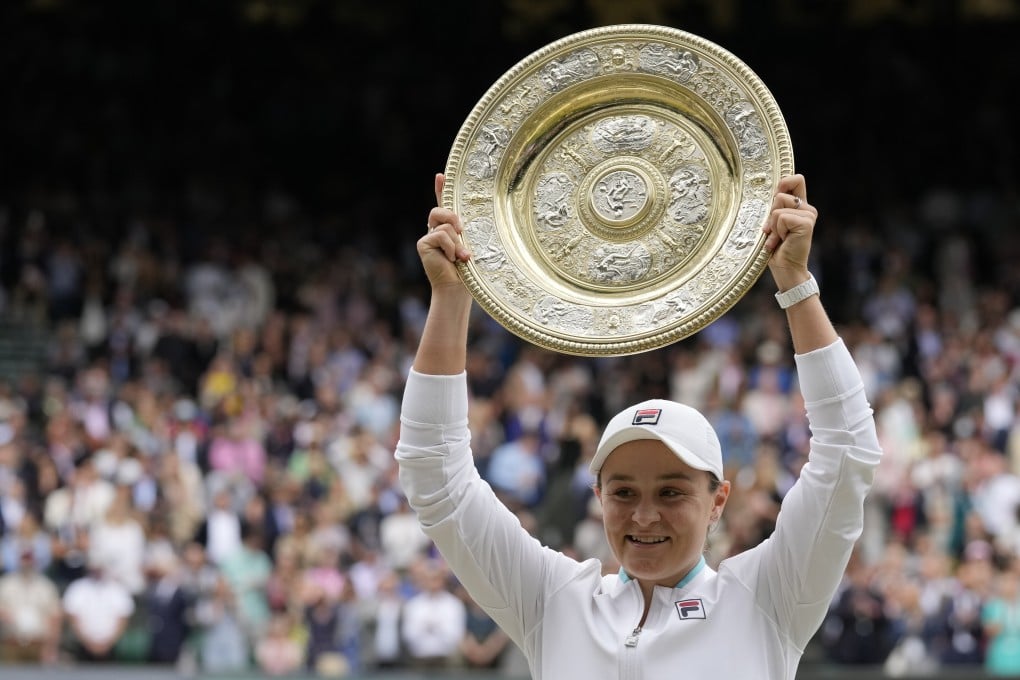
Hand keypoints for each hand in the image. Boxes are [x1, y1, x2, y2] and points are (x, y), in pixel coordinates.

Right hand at [418, 173, 470, 290]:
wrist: (456, 287)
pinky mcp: (423, 243)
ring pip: (445, 225)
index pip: (443, 205)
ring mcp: (428, 236)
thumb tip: (462, 223)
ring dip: (457, 242)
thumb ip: (463, 232)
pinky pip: (440, 235)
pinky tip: (452, 259)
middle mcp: (435, 230)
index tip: (441, 175)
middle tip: (462, 232)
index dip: (440, 189)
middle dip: (453, 219)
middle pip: (441, 209)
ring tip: (460, 257)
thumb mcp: (468, 245)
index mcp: (448, 229)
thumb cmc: (466, 270)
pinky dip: (450, 247)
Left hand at [762, 174, 816, 287]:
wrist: (785, 268)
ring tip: (778, 238)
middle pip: (781, 194)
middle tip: (774, 231)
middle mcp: (808, 208)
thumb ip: (775, 208)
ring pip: (778, 207)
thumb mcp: (773, 224)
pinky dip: (776, 231)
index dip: (784, 182)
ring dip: (772, 225)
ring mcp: (809, 215)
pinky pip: (781, 218)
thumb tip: (773, 192)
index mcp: (801, 206)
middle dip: (771, 213)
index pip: (797, 179)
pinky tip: (781, 242)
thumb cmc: (777, 248)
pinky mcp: (806, 223)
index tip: (775, 196)